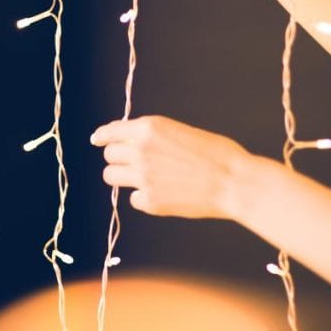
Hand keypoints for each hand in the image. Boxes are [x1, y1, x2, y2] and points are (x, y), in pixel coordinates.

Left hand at [90, 115, 250, 219]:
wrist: (233, 182)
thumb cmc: (217, 154)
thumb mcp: (182, 131)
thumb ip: (155, 137)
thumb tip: (136, 142)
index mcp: (149, 129)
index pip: (111, 131)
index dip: (102, 136)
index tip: (97, 140)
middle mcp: (140, 151)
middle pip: (109, 155)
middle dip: (117, 158)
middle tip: (129, 162)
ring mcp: (142, 177)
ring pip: (111, 177)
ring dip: (121, 177)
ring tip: (140, 179)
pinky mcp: (149, 201)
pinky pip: (133, 199)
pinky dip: (142, 197)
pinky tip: (160, 194)